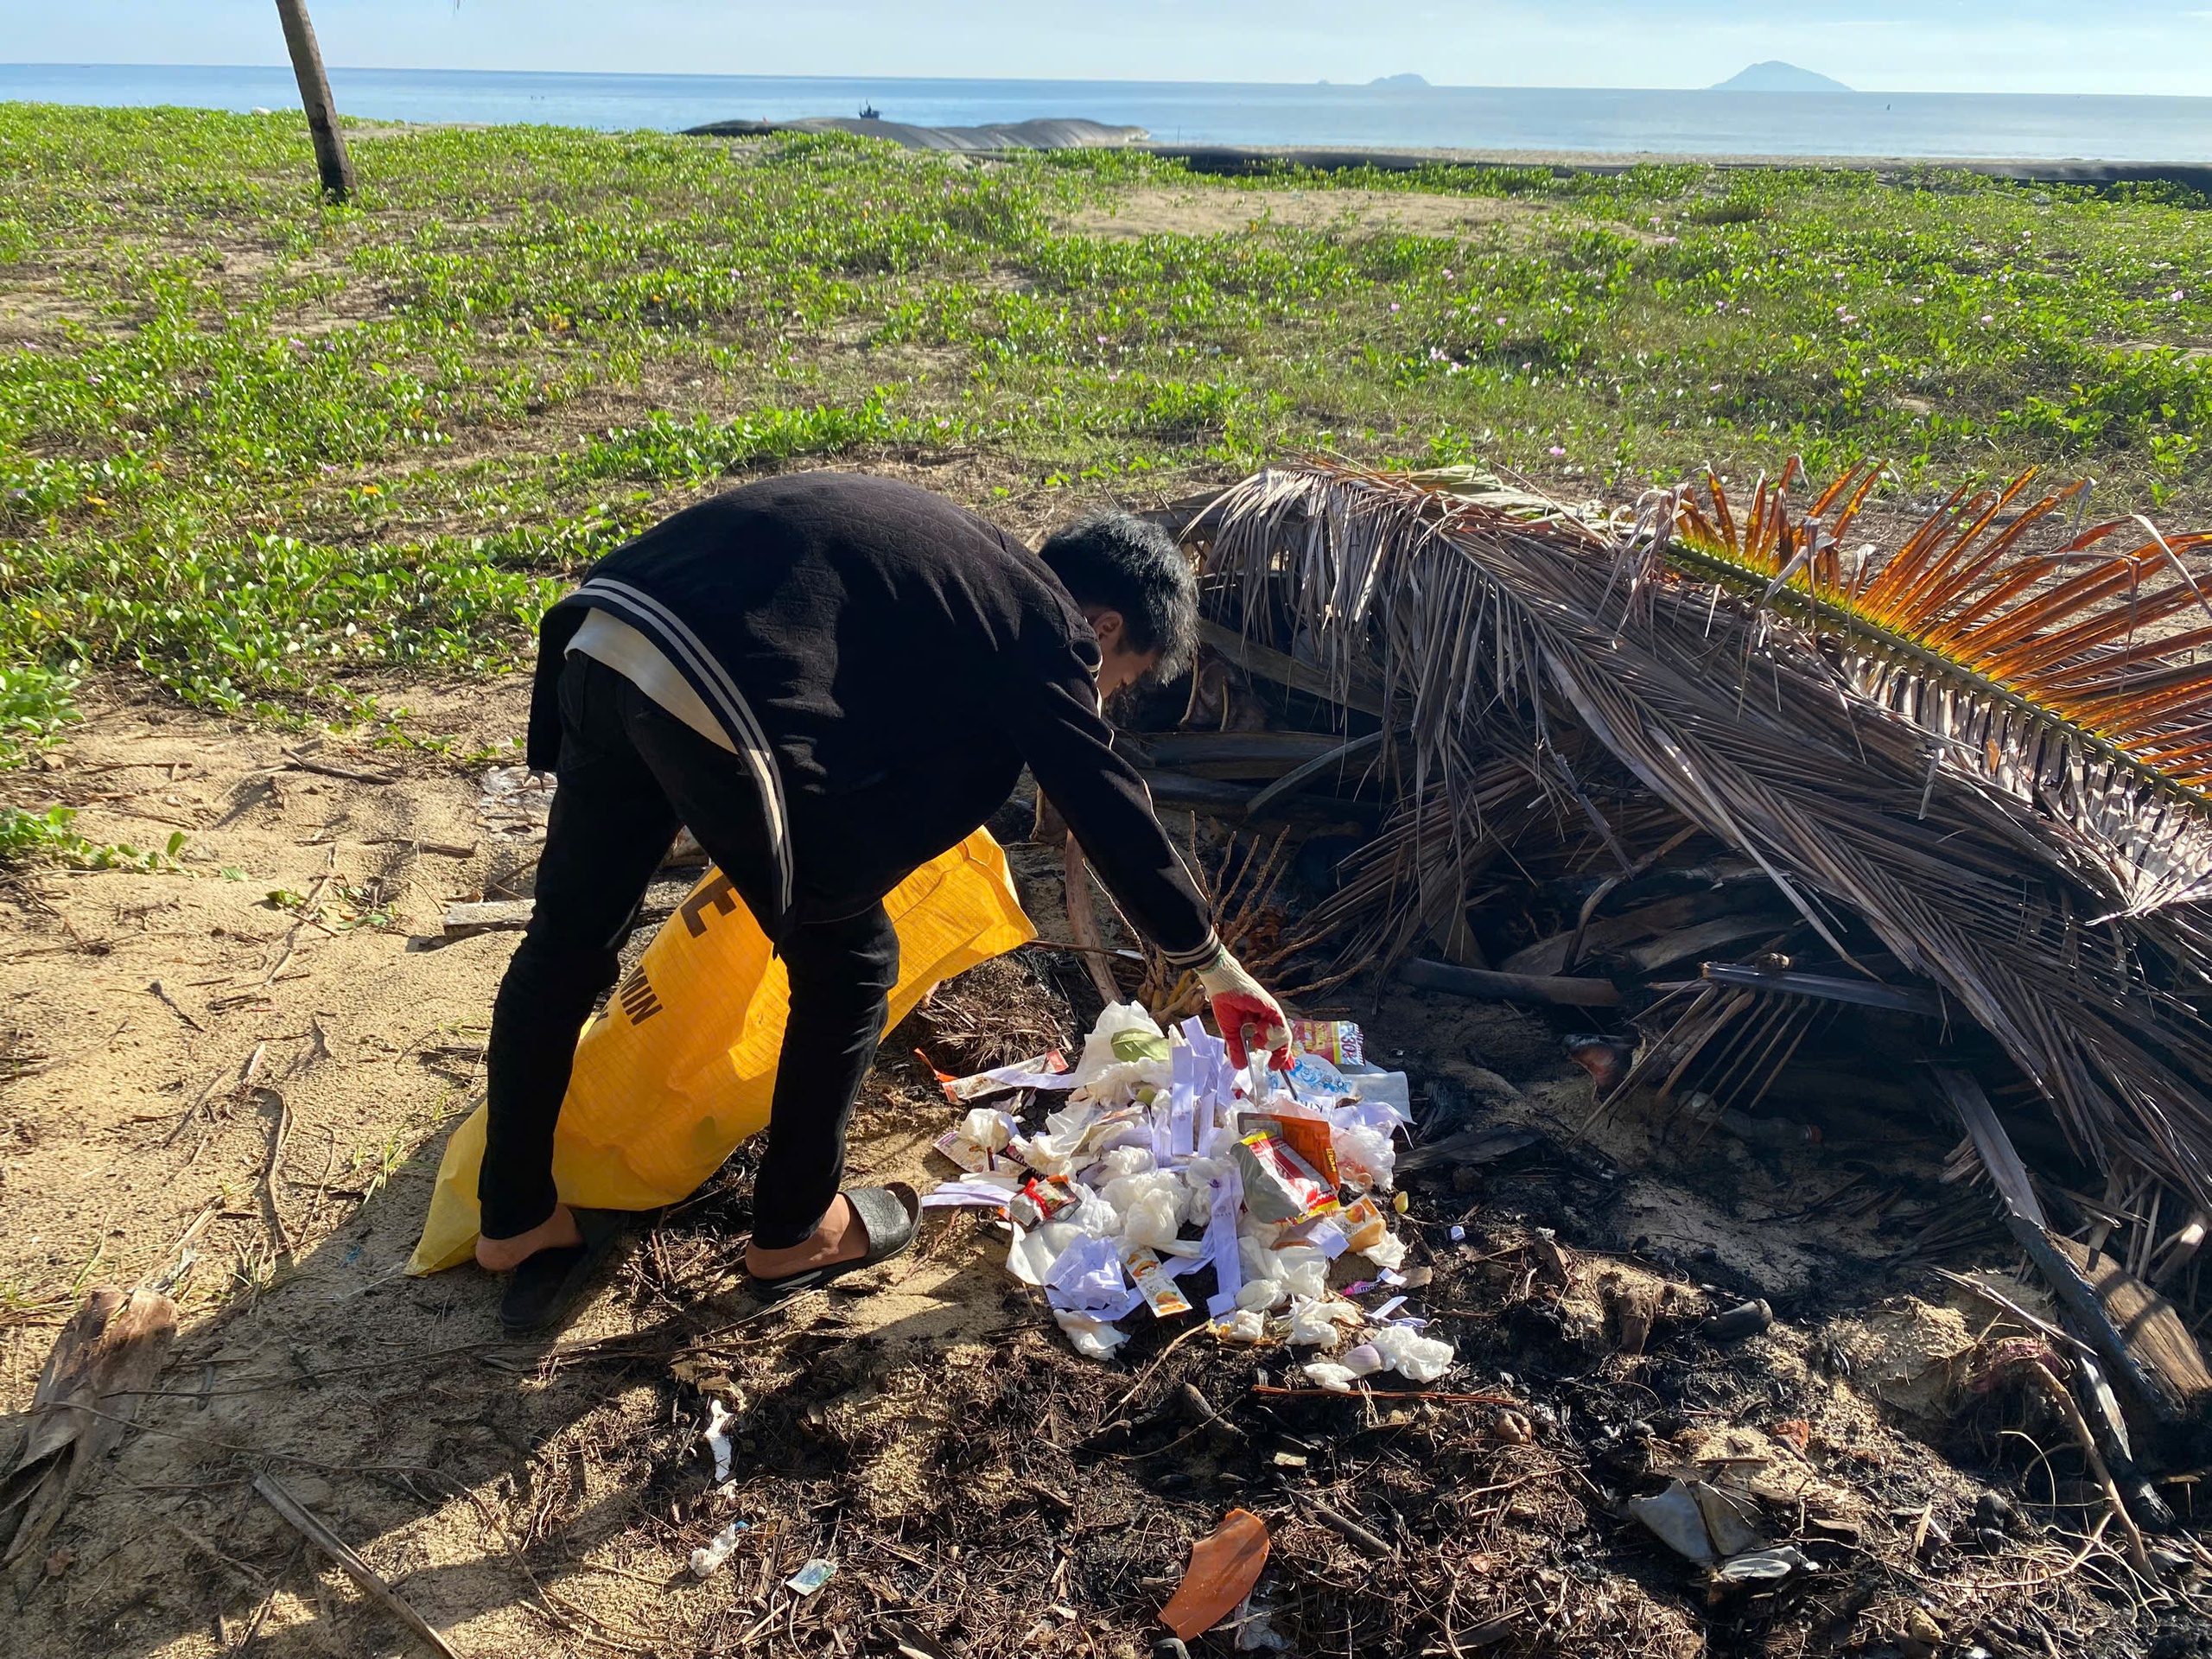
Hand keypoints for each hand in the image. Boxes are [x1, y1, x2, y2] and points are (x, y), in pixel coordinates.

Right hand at [1195, 945, 1291, 1070]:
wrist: (1222, 985)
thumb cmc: (1225, 1004)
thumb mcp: (1231, 1033)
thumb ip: (1238, 1049)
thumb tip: (1239, 1067)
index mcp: (1259, 1025)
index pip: (1274, 1043)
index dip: (1280, 1057)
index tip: (1278, 1068)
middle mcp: (1269, 1020)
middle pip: (1282, 1043)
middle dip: (1281, 1056)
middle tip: (1274, 1066)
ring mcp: (1272, 1015)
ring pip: (1283, 1038)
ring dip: (1271, 1043)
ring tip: (1256, 1036)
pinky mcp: (1273, 1009)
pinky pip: (1281, 1028)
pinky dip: (1271, 1033)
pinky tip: (1259, 1028)